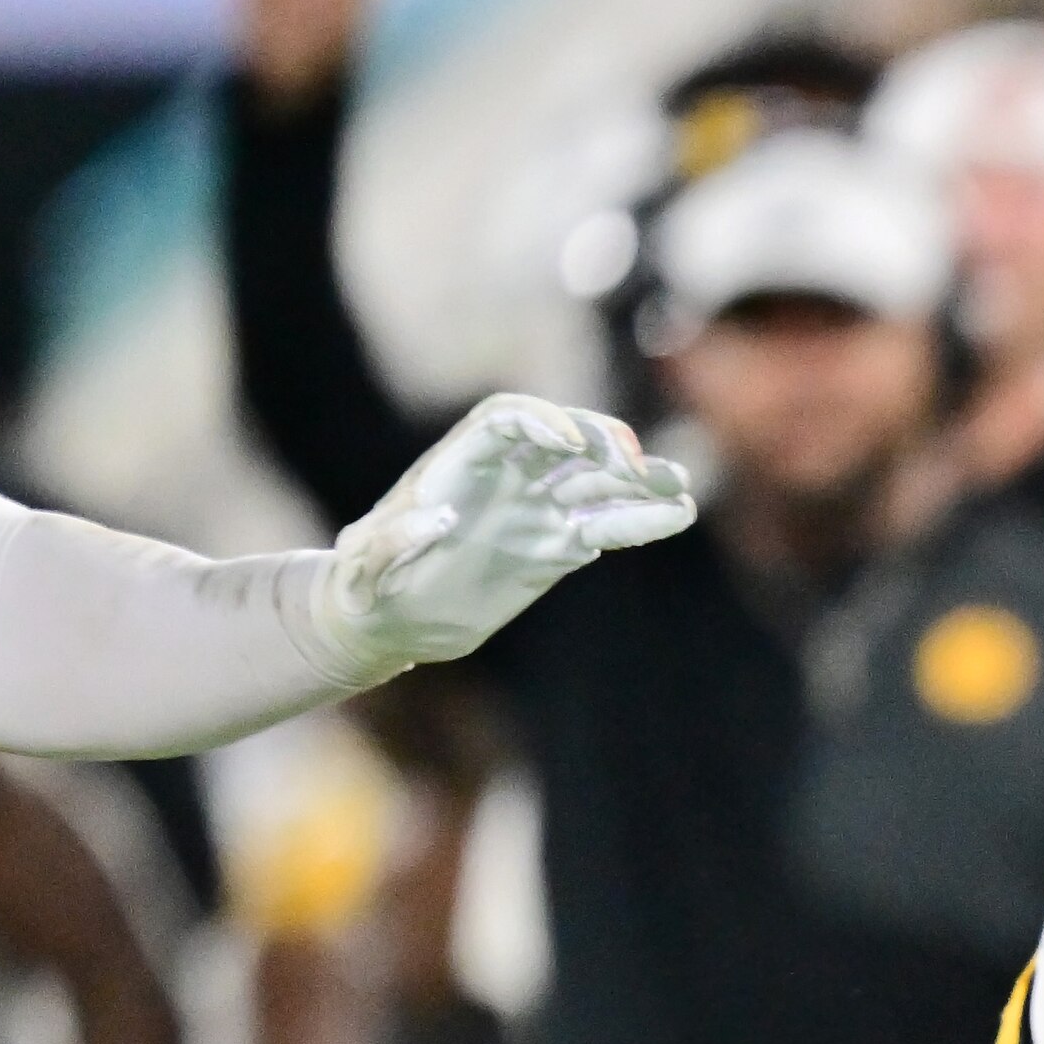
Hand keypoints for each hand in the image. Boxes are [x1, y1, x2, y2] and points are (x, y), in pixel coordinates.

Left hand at [307, 397, 698, 683]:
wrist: (392, 620)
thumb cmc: (366, 586)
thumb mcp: (362, 567)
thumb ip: (388, 541)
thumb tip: (439, 518)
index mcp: (458, 466)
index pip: (507, 422)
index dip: (539, 424)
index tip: (568, 444)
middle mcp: (504, 478)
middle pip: (563, 441)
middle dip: (601, 443)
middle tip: (636, 464)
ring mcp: (535, 510)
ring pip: (596, 483)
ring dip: (639, 481)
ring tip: (681, 488)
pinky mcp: (556, 547)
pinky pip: (606, 526)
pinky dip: (641, 521)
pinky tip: (677, 516)